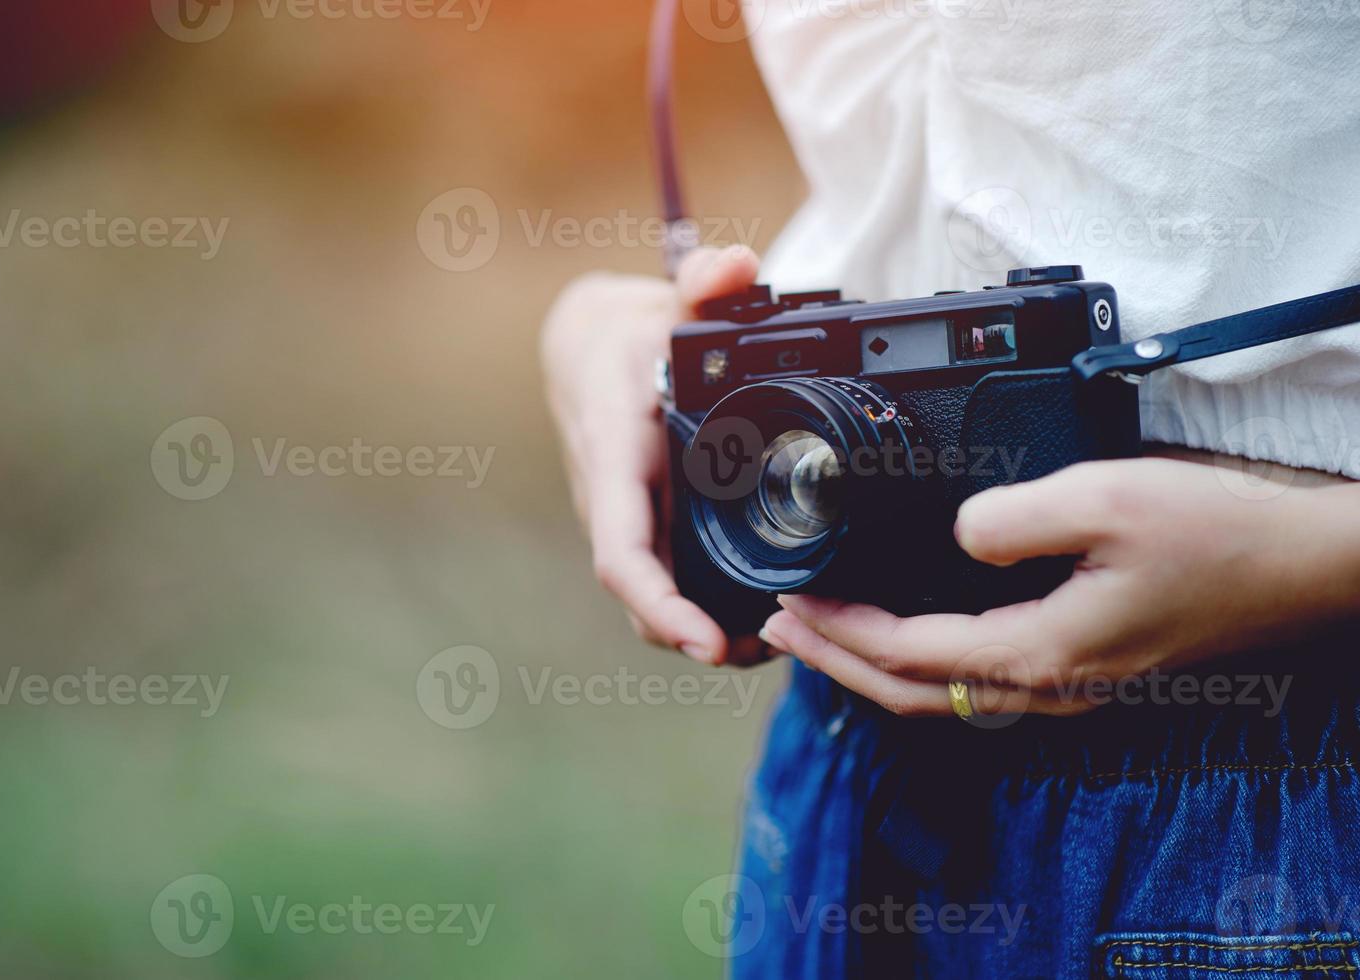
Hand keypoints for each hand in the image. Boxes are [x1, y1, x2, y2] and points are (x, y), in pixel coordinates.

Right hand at [542, 246, 766, 665]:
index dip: (660, 603)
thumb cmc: (628, 333)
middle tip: (768, 652)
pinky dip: (702, 608)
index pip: (621, 549)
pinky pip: (665, 580)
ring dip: (701, 632)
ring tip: (773, 645)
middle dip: (694, 637)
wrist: (586, 348)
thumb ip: (704, 279)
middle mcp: (611, 500)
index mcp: (613, 454)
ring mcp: (626, 519)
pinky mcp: (644, 526)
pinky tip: (755, 617)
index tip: (704, 641)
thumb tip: (733, 266)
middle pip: (640, 595)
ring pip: (651, 598)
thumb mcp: (664, 298)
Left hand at [760, 457, 1359, 715]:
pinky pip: (979, 681)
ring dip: (874, 666)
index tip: (790, 604)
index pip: (908, 655)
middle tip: (779, 630)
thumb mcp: (1103, 500)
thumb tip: (956, 534)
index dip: (839, 633)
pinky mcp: (1086, 667)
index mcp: (1038, 654)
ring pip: (944, 695)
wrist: (1301, 566)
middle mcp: (1047, 686)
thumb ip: (1011, 518)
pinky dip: (923, 663)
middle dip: (836, 663)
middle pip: (911, 693)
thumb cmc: (1214, 534)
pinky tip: (910, 632)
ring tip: (823, 633)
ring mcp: (1068, 685)